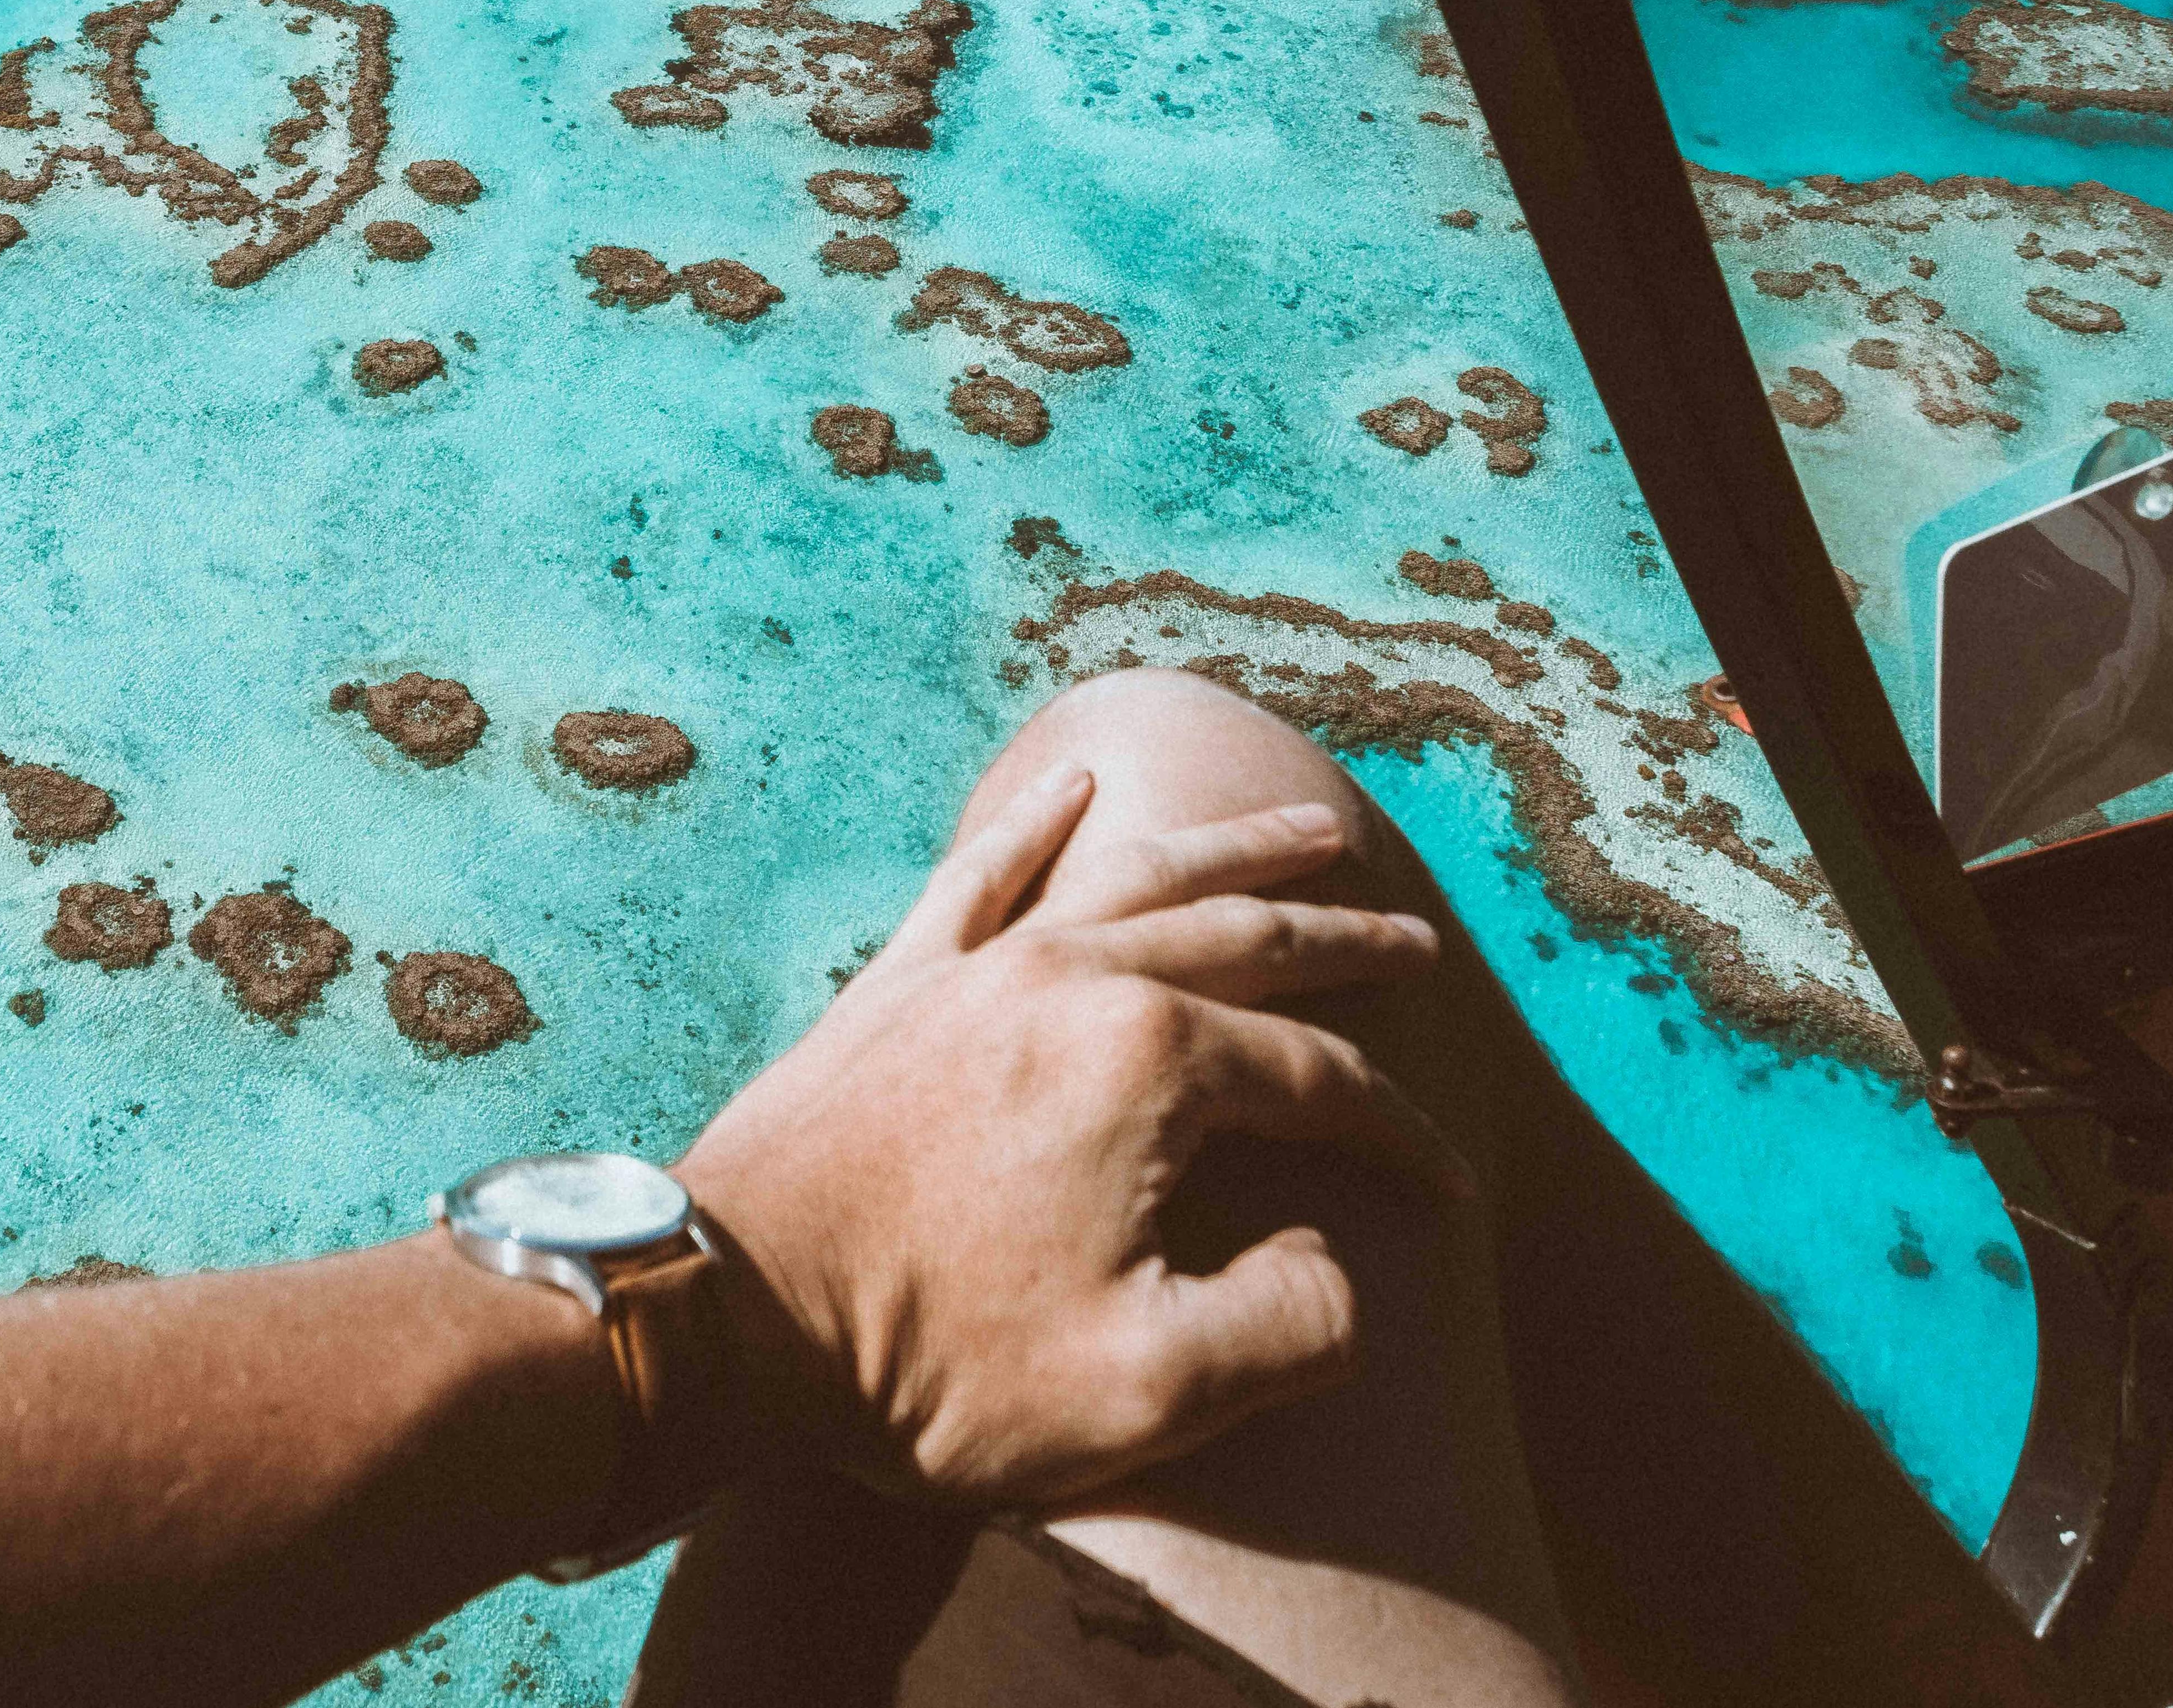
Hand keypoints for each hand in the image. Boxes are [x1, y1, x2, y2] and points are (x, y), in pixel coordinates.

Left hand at [675, 766, 1467, 1509]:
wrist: (725, 1321)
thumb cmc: (929, 1362)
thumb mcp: (1149, 1389)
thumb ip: (1290, 1326)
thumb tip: (1333, 1263)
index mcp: (1151, 1062)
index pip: (1323, 1083)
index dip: (1400, 1139)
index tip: (1447, 1192)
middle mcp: (1072, 977)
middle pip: (1245, 938)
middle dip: (1343, 937)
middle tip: (1417, 938)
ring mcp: (975, 968)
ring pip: (1136, 877)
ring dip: (1232, 852)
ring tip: (1308, 828)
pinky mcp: (894, 987)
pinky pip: (980, 872)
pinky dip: (1035, 823)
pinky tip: (1071, 783)